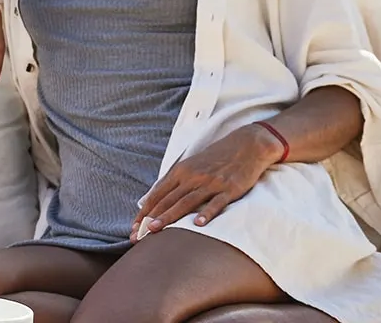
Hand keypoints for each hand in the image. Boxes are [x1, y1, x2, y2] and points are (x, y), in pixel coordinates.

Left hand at [133, 125, 277, 239]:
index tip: (134, 228)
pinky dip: (207, 213)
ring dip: (169, 216)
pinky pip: (216, 202)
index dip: (144, 212)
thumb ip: (174, 182)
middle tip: (137, 235)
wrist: (246, 145)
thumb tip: (154, 199)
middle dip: (150, 218)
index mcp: (181, 172)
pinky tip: (198, 224)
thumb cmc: (216, 158)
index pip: (157, 194)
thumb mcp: (191, 166)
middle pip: (167, 200)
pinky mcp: (229, 188)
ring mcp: (211, 183)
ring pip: (186, 202)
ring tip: (155, 229)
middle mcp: (192, 177)